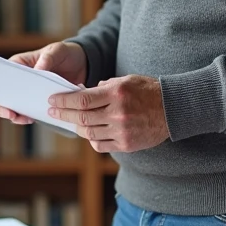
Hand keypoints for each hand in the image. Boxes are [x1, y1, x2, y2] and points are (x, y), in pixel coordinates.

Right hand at [0, 42, 87, 124]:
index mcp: (19, 64)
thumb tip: (38, 70)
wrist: (81, 64)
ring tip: (26, 119)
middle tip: (12, 115)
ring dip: (18, 116)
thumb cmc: (64, 53)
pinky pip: (31, 113)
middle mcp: (21, 80)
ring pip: (16, 107)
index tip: (3, 99)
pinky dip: (32, 117)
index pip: (3, 76)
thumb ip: (48, 58)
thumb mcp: (57, 51)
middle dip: (5, 108)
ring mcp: (29, 93)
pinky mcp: (39, 102)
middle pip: (5, 96)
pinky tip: (35, 120)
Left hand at [46, 75, 168, 152]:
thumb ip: (104, 87)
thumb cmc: (148, 91)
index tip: (52, 100)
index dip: (64, 101)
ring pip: (89, 133)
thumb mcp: (126, 80)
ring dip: (77, 127)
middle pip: (82, 118)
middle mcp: (118, 114)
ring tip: (71, 121)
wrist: (173, 109)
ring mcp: (122, 131)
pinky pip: (101, 144)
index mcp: (117, 94)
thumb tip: (84, 92)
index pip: (82, 99)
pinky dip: (92, 139)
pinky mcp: (127, 144)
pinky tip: (90, 132)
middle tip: (52, 111)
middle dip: (63, 115)